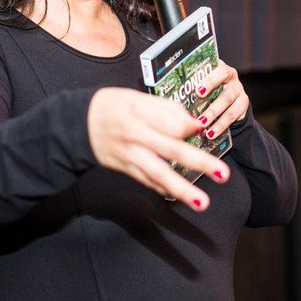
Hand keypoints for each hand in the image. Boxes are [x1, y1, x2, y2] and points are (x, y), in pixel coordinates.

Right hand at [86, 87, 230, 210]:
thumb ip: (166, 110)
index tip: (200, 129)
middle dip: (198, 162)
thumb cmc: (113, 106)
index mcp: (139, 112)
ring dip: (181, 189)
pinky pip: (147, 181)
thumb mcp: (137, 98)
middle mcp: (135, 135)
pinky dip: (163, 189)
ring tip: (202, 202)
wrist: (78, 122)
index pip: (172, 124)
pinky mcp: (124, 168)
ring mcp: (129, 155)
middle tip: (223, 173)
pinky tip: (179, 196)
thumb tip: (193, 125)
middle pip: (171, 150)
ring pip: (158, 174)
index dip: (190, 127)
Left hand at [193, 60, 248, 142]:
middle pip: (226, 92)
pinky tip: (211, 134)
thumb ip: (190, 84)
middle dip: (213, 106)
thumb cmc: (209, 88)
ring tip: (203, 127)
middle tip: (200, 117)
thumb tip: (164, 89)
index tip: (198, 91)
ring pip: (229, 106)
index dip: (210, 81)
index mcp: (220, 69)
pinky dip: (221, 126)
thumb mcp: (202, 83)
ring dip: (215, 118)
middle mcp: (232, 78)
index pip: (219, 70)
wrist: (230, 98)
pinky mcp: (243, 105)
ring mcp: (239, 92)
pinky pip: (233, 116)